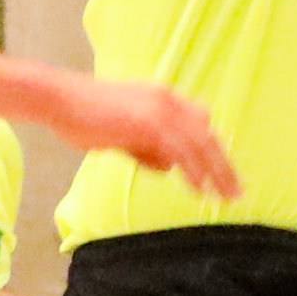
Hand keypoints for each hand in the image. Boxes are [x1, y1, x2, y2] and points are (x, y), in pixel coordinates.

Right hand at [55, 77, 243, 196]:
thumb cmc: (83, 117)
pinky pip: (180, 149)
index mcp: (162, 99)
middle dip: (223, 165)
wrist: (60, 101)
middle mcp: (167, 101)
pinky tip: (201, 188)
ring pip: (199, 143)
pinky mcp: (148, 122)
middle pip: (207, 134)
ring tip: (226, 196)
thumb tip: (169, 168)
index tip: (224, 175)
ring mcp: (159, 109)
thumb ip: (147, 149)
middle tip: (236, 192)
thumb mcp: (122, 136)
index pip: (200, 125)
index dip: (213, 151)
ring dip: (216, 172)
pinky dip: (193, 170)